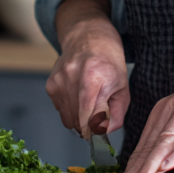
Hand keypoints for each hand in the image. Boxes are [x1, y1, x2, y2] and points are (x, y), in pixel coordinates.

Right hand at [46, 0, 129, 135]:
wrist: (89, 36)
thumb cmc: (110, 61)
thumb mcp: (123, 86)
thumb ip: (117, 114)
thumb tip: (104, 133)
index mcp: (94, 78)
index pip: (89, 120)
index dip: (95, 133)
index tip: (99, 136)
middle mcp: (73, 79)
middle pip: (77, 122)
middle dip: (88, 127)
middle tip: (97, 120)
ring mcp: (59, 81)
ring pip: (67, 119)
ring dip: (78, 119)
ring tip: (89, 103)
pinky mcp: (51, 84)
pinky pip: (59, 109)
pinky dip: (70, 109)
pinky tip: (78, 94)